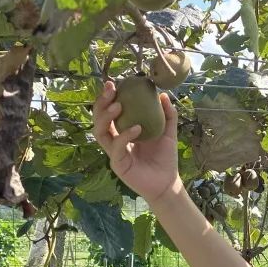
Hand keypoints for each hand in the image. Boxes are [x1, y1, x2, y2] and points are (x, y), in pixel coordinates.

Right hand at [92, 80, 180, 203]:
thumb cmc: (165, 159)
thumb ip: (167, 114)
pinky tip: (137, 128)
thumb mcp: (168, 132)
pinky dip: (124, 136)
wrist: (168, 183)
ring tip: (119, 106)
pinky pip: (116, 147)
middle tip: (111, 89)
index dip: (108, 98)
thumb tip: (163, 95)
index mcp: (123, 131)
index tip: (113, 83)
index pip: (109, 112)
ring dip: (107, 117)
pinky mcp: (118, 164)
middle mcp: (115, 141)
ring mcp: (114, 153)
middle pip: (99, 119)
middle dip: (101, 103)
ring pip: (100, 132)